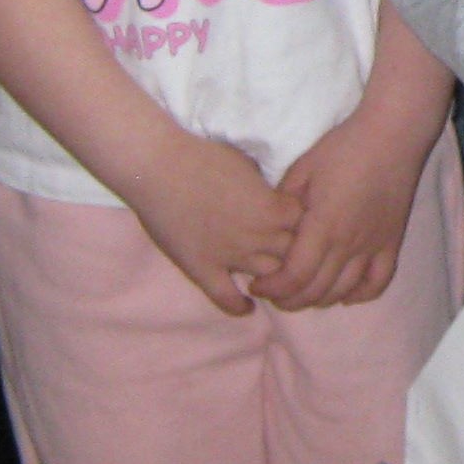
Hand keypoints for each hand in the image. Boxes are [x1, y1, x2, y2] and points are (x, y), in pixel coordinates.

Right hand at [127, 131, 300, 314]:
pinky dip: (239, 306)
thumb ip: (265, 188)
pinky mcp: (202, 269)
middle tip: (284, 249)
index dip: (301, 223)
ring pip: (267, 278)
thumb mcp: (248, 165)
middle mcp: (258, 236)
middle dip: (291, 250)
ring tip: (269, 276)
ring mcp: (231, 256)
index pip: (305, 225)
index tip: (294, 222)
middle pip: (292, 254)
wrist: (158, 168)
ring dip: (270, 276)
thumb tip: (274, 196)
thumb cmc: (203, 157)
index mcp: (273, 209)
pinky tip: (246, 306)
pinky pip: (227, 299)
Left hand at [260, 118, 423, 310]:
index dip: (273, 288)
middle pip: (316, 292)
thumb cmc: (344, 148)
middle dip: (289, 300)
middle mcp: (349, 244)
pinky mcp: (392, 242)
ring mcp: (373, 246)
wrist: (392, 135)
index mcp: (323, 226)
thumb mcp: (302, 169)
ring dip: (318, 300)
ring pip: (343, 292)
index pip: (294, 277)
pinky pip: (378, 282)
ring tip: (302, 292)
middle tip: (274, 292)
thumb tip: (268, 226)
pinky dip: (359, 295)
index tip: (258, 284)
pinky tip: (344, 293)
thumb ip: (283, 203)